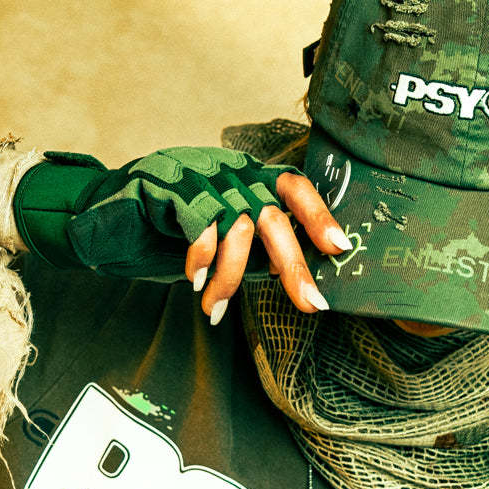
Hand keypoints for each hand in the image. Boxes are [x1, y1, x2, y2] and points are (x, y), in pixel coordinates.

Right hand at [183, 166, 351, 323]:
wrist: (148, 184)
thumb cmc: (203, 209)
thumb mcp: (240, 216)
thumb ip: (265, 239)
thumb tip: (293, 275)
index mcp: (263, 180)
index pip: (299, 191)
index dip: (320, 218)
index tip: (340, 247)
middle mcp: (243, 179)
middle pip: (275, 223)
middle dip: (294, 268)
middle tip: (310, 304)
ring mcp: (214, 184)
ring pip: (237, 235)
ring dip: (229, 280)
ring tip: (215, 309)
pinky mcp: (183, 193)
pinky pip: (201, 233)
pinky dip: (200, 263)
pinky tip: (197, 282)